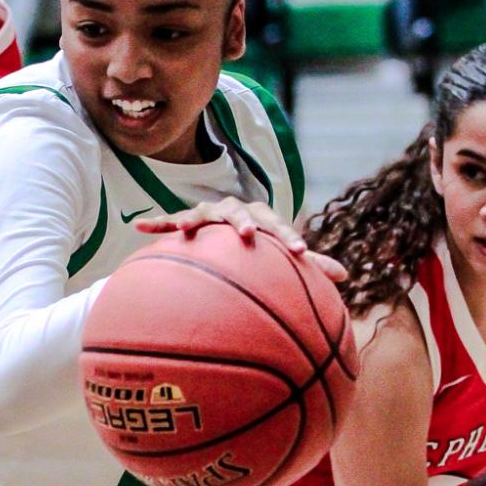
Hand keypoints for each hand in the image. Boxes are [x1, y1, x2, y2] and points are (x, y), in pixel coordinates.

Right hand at [136, 197, 345, 282]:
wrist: (234, 228)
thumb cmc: (263, 247)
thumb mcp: (284, 255)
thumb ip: (312, 266)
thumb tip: (346, 276)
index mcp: (263, 217)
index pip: (278, 224)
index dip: (289, 236)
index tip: (300, 252)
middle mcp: (237, 210)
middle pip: (240, 211)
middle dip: (244, 222)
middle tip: (249, 236)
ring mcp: (210, 213)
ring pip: (203, 213)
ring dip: (195, 219)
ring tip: (188, 230)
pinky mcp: (187, 222)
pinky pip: (170, 221)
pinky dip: (157, 223)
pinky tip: (139, 229)